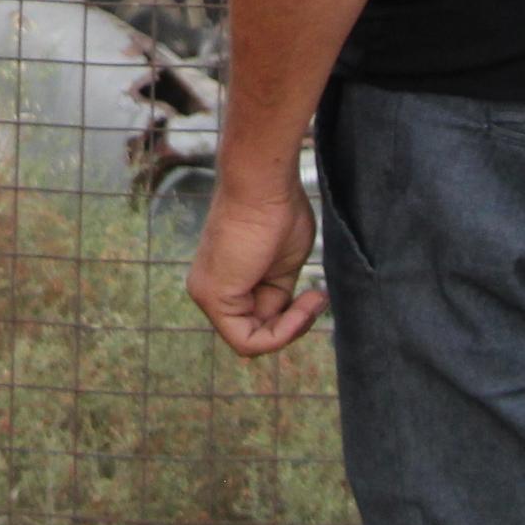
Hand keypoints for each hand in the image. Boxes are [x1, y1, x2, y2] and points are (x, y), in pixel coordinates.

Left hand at [185, 176, 327, 357]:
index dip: (292, 321)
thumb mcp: (284, 266)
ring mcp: (206, 294)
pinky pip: (248, 340)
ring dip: (291, 328)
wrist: (265, 182)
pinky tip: (303, 307)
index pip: (257, 324)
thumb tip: (286, 321)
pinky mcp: (213, 296)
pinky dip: (281, 333)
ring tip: (314, 299)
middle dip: (293, 325)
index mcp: (224, 282)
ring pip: (251, 342)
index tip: (316, 296)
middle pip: (255, 334)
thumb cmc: (278, 210)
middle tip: (317, 299)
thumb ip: (278, 296)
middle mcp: (208, 290)